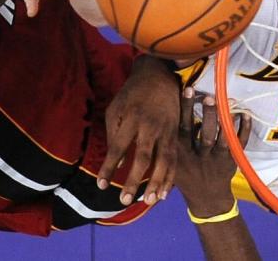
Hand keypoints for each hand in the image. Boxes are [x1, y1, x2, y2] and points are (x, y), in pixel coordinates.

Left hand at [96, 56, 179, 206]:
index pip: (118, 147)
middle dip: (134, 181)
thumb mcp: (116, 108)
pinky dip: (170, 177)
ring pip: (163, 161)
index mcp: (131, 118)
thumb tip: (118, 164)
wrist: (159, 76)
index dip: (109, 167)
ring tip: (149, 202)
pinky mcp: (175, 134)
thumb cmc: (132, 94)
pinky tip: (165, 193)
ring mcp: (166, 130)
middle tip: (124, 201)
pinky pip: (174, 159)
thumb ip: (115, 135)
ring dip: (156, 183)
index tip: (101, 185)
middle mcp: (150, 126)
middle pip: (143, 158)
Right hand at [175, 89, 250, 215]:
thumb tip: (171, 106)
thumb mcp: (172, 159)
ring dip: (223, 120)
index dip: (184, 109)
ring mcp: (216, 161)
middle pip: (204, 135)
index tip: (187, 89)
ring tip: (224, 101)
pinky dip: (243, 130)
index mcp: (181, 154)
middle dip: (207, 115)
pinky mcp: (231, 163)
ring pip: (221, 140)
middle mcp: (199, 158)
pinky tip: (245, 114)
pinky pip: (239, 145)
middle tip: (208, 95)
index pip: (182, 129)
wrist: (206, 200)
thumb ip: (172, 139)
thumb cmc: (185, 173)